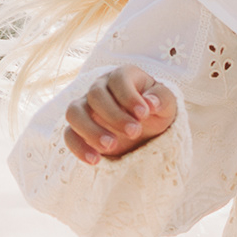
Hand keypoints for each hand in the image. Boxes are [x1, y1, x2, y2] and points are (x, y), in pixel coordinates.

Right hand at [63, 66, 178, 163]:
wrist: (145, 127)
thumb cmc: (155, 109)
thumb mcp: (166, 103)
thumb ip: (161, 98)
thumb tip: (150, 102)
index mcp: (122, 76)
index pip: (118, 79)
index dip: (129, 96)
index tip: (144, 114)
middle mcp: (99, 87)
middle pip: (95, 95)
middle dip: (114, 115)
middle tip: (134, 132)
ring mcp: (85, 107)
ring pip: (74, 112)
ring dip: (91, 130)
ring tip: (110, 146)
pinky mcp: (78, 129)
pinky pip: (69, 135)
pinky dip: (79, 147)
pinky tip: (95, 160)